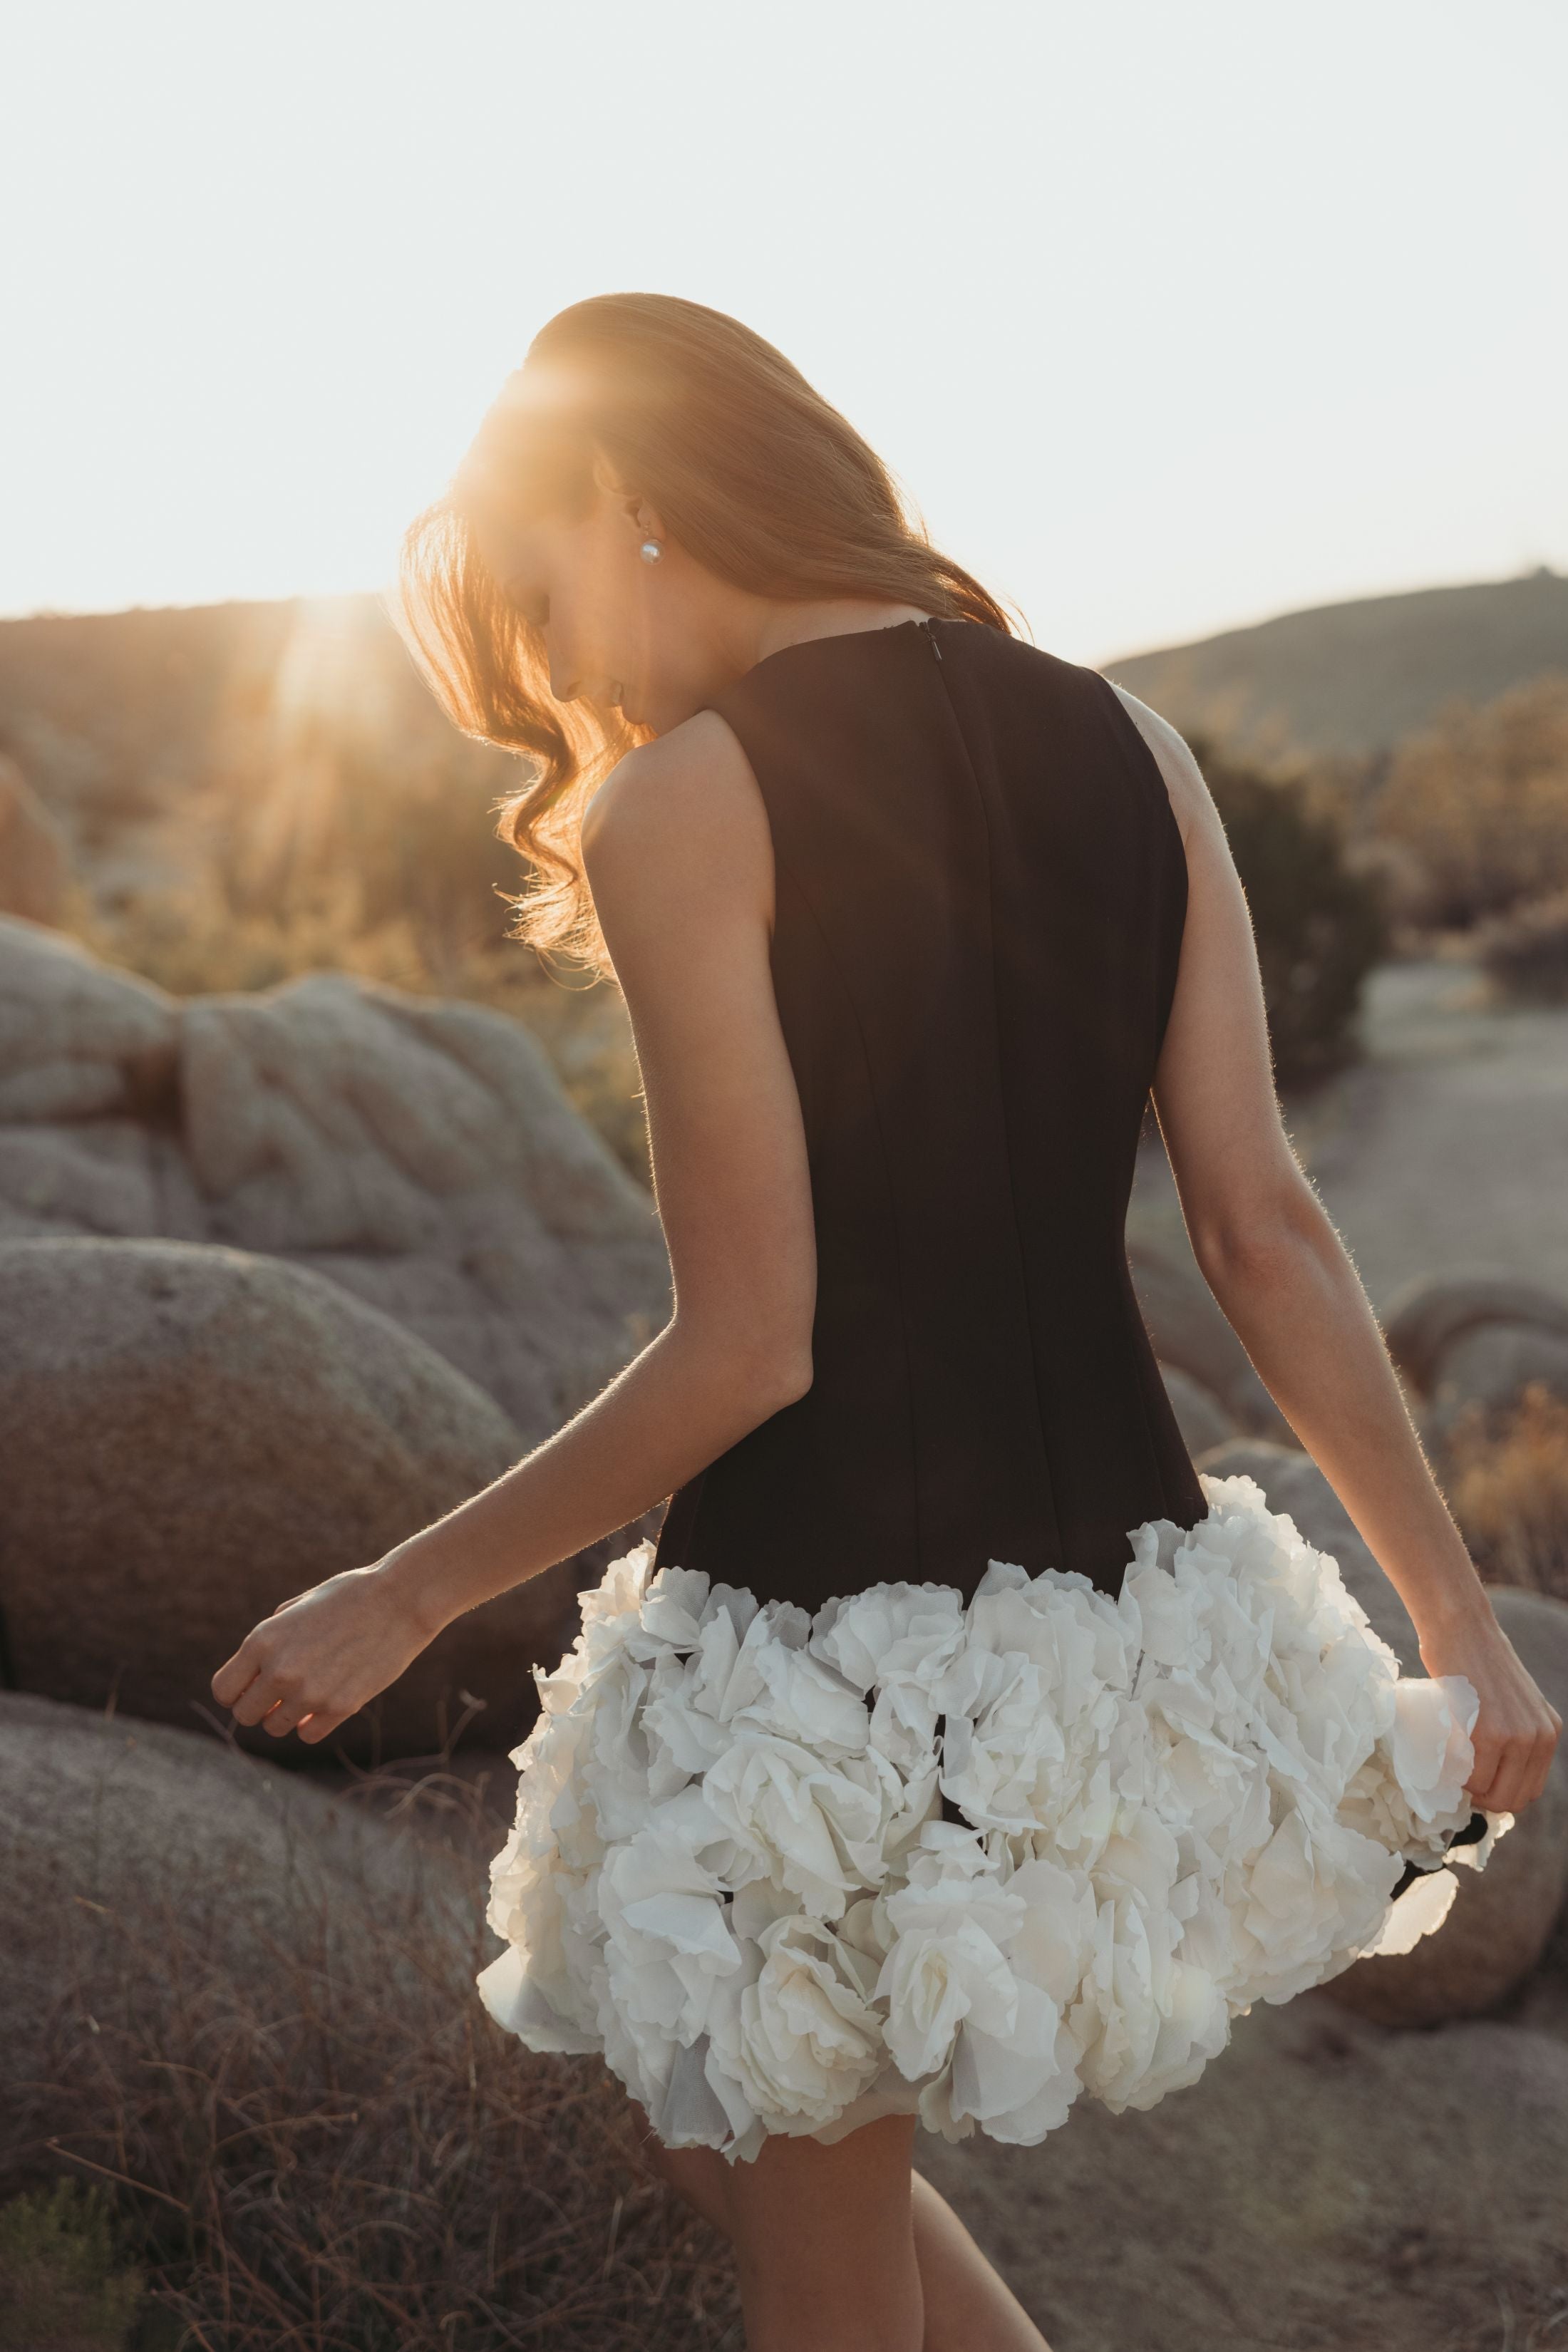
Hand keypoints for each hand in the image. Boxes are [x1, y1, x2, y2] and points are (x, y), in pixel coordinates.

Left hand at [210, 1562, 437, 1746]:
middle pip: (246, 1715)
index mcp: (262, 1641)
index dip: (236, 1691)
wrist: (399, 1600)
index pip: (224, 1690)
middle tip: (280, 1692)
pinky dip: (312, 1724)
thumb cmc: (348, 1597)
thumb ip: (269, 1641)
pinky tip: (326, 1702)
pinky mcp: (339, 1708)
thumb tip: (253, 1675)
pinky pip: (308, 1734)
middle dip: (259, 1705)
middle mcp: (279, 1671)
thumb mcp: (297, 1608)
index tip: (252, 1686)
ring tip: (309, 1691)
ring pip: (276, 1727)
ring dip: (286, 1715)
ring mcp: (309, 1693)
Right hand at [1416, 1602, 1561, 1813]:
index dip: (1498, 1792)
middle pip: (1514, 1799)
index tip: (1473, 1779)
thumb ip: (1511, 1734)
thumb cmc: (1475, 1660)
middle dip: (1483, 1798)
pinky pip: (1473, 1777)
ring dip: (1470, 1790)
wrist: (1461, 1626)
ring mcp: (1517, 1737)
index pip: (1529, 1789)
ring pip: (1494, 1795)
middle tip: (1458, 1778)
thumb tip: (1488, 1776)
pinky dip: (1457, 1776)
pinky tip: (1446, 1754)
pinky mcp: (1489, 1733)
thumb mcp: (1511, 1703)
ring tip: (1452, 1766)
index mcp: (1548, 1732)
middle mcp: (1540, 1738)